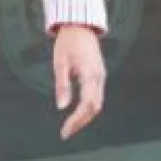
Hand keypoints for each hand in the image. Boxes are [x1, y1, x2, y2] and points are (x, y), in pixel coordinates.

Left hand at [53, 25, 105, 140]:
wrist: (80, 27)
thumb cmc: (67, 43)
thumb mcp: (60, 63)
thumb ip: (62, 85)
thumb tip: (62, 107)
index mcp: (89, 74)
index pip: (86, 104)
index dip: (76, 120)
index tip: (64, 131)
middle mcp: (99, 77)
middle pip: (94, 108)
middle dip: (80, 122)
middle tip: (66, 133)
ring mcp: (101, 76)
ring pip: (97, 104)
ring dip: (84, 117)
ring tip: (69, 127)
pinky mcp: (99, 75)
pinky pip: (96, 96)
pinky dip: (87, 108)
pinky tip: (76, 114)